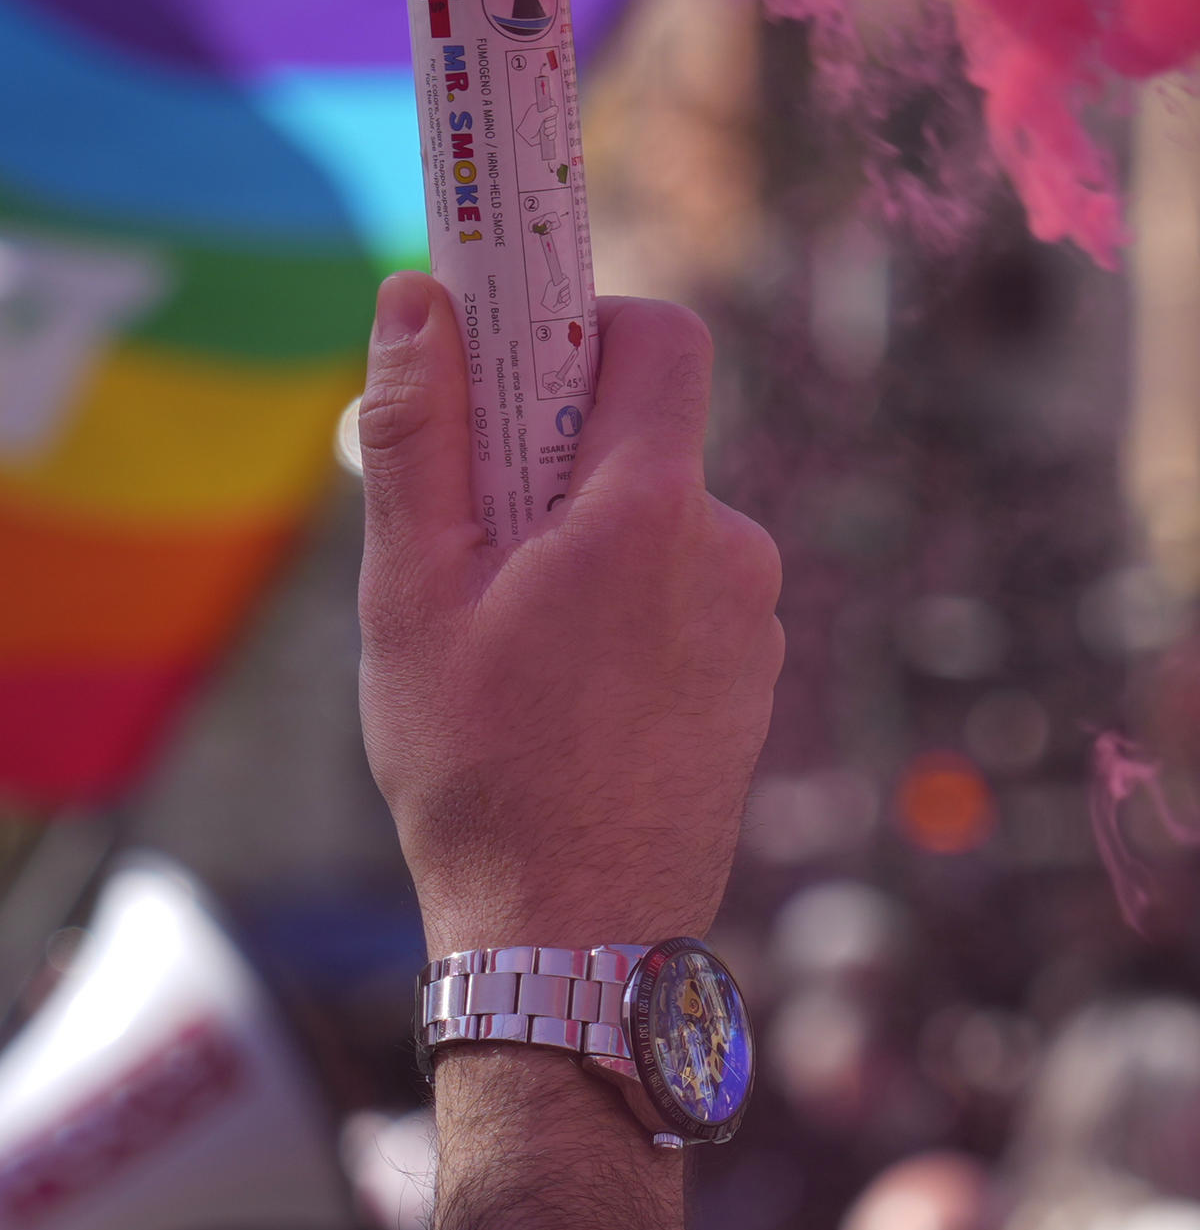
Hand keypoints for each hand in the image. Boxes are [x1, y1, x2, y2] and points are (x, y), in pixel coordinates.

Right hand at [358, 276, 781, 950]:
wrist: (575, 931)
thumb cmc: (479, 766)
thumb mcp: (412, 589)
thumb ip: (423, 432)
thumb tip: (418, 298)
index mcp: (651, 512)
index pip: (660, 340)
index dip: (584, 323)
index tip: (508, 356)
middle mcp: (730, 550)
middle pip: (643, 439)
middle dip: (553, 460)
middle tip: (470, 543)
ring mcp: (756, 619)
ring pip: (656, 524)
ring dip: (582, 546)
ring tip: (510, 643)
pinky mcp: (757, 675)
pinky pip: (682, 596)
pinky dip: (622, 610)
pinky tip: (565, 692)